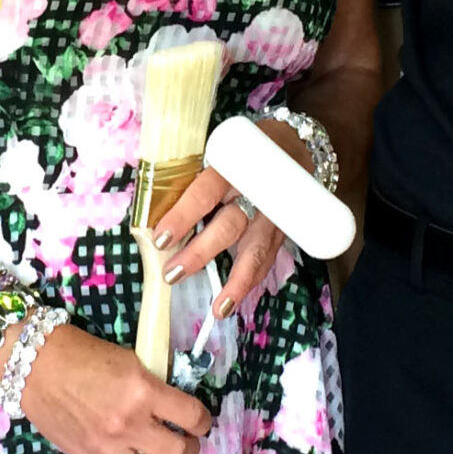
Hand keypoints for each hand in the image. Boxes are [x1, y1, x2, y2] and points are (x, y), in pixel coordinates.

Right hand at [14, 323, 212, 453]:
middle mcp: (130, 425)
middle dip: (189, 447)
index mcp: (143, 391)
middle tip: (185, 440)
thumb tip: (174, 406)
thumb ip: (153, 387)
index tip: (199, 420)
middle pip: (178, 450)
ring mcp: (109, 449)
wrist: (34, 366)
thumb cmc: (81, 353)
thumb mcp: (130, 360)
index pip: (192, 416)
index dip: (203, 420)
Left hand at [149, 118, 309, 320]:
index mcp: (232, 167)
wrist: (297, 145)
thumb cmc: (245, 150)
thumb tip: (155, 211)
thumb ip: (196, 180)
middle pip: (228, 226)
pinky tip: (232, 302)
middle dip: (200, 253)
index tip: (161, 237)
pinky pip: (267, 259)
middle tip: (172, 273)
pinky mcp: (284, 230)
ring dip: (235, 281)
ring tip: (218, 308)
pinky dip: (250, 281)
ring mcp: (274, 214)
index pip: (205, 192)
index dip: (183, 215)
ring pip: (255, 250)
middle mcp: (256, 192)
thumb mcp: (221, 152)